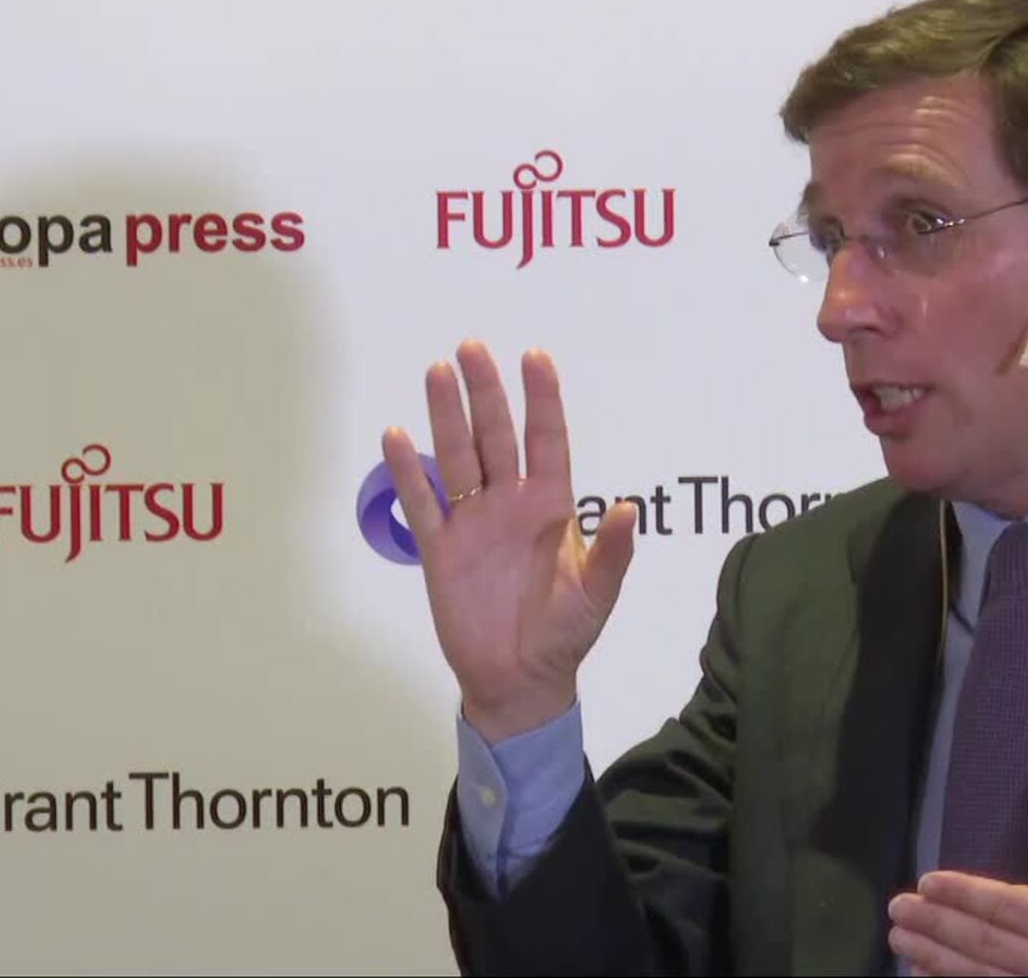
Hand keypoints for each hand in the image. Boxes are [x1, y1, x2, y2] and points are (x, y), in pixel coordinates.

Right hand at [382, 341, 637, 742]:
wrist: (521, 679)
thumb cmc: (566, 633)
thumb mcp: (598, 594)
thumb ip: (613, 552)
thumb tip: (630, 508)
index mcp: (552, 507)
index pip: (547, 441)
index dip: (542, 400)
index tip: (535, 356)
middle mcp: (511, 504)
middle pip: (496, 437)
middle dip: (486, 392)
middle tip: (472, 347)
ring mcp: (473, 523)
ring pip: (457, 458)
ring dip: (446, 416)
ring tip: (437, 371)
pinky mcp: (441, 550)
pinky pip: (423, 503)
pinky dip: (408, 471)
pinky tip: (397, 436)